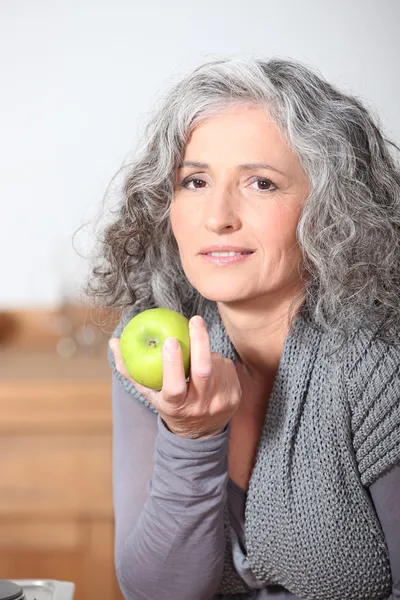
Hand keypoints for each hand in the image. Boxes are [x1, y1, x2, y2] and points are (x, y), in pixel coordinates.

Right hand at [109, 315, 241, 438]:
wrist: (201, 433)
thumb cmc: (169, 404)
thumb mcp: (149, 392)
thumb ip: (130, 369)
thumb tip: (114, 341)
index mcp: (176, 406)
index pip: (175, 385)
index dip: (173, 363)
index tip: (171, 339)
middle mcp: (199, 406)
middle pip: (203, 371)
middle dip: (200, 341)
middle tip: (195, 320)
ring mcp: (220, 402)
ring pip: (216, 364)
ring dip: (207, 352)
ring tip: (199, 355)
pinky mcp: (235, 396)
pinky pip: (228, 367)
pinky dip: (218, 361)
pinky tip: (212, 365)